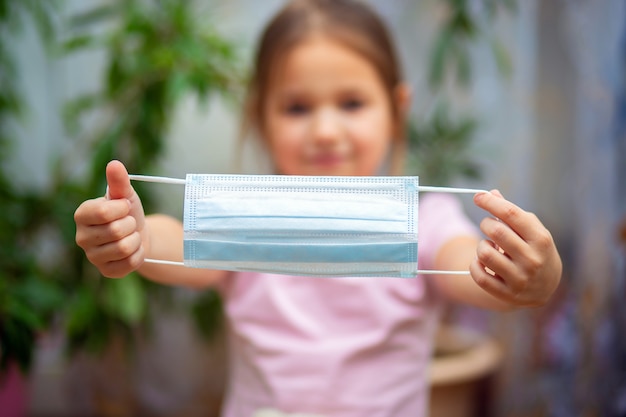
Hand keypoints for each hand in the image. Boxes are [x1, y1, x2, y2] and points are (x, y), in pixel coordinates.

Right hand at [74, 160, 147, 277]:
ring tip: (131, 235)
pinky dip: (139, 254)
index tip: (125, 207)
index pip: (103, 212)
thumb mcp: (125, 194)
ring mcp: (93, 257)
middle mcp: (82, 237)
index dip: (122, 209)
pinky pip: (130, 263)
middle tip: (129, 223)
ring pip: (124, 248)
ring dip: (136, 239)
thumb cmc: (127, 211)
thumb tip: (114, 164)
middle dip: (131, 224)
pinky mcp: (107, 271)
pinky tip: (134, 249)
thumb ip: (118, 180)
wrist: (139, 233)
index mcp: (82, 215)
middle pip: (115, 231)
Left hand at [470, 190, 561, 307]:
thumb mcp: (531, 230)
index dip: (490, 202)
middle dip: (485, 223)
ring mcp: (520, 279)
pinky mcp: (506, 294)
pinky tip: (482, 262)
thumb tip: (490, 193)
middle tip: (488, 226)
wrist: (546, 287)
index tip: (478, 196)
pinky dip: (475, 265)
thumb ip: (512, 213)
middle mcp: (532, 260)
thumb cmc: (535, 250)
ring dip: (481, 246)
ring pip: (484, 253)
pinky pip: (478, 275)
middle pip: (496, 231)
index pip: (511, 214)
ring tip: (489, 247)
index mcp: (540, 239)